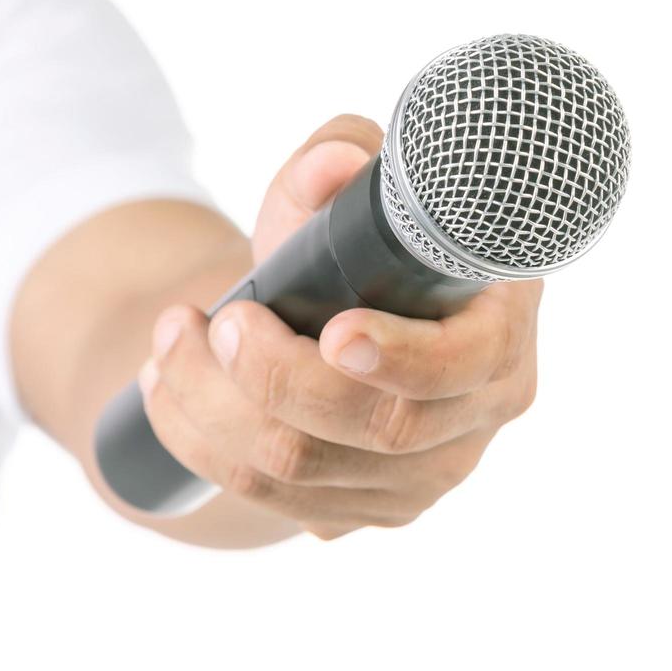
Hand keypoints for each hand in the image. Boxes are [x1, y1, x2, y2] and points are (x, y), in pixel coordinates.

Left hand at [137, 116, 541, 538]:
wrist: (341, 316)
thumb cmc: (361, 245)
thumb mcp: (353, 190)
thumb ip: (343, 158)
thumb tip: (331, 166)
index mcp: (502, 331)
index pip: (467, 366)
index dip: (402, 358)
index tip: (333, 331)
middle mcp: (478, 418)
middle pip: (376, 430)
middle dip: (274, 374)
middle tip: (219, 318)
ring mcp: (425, 478)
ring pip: (304, 470)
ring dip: (213, 405)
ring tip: (169, 341)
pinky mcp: (364, 512)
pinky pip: (270, 501)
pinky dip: (201, 442)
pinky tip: (171, 388)